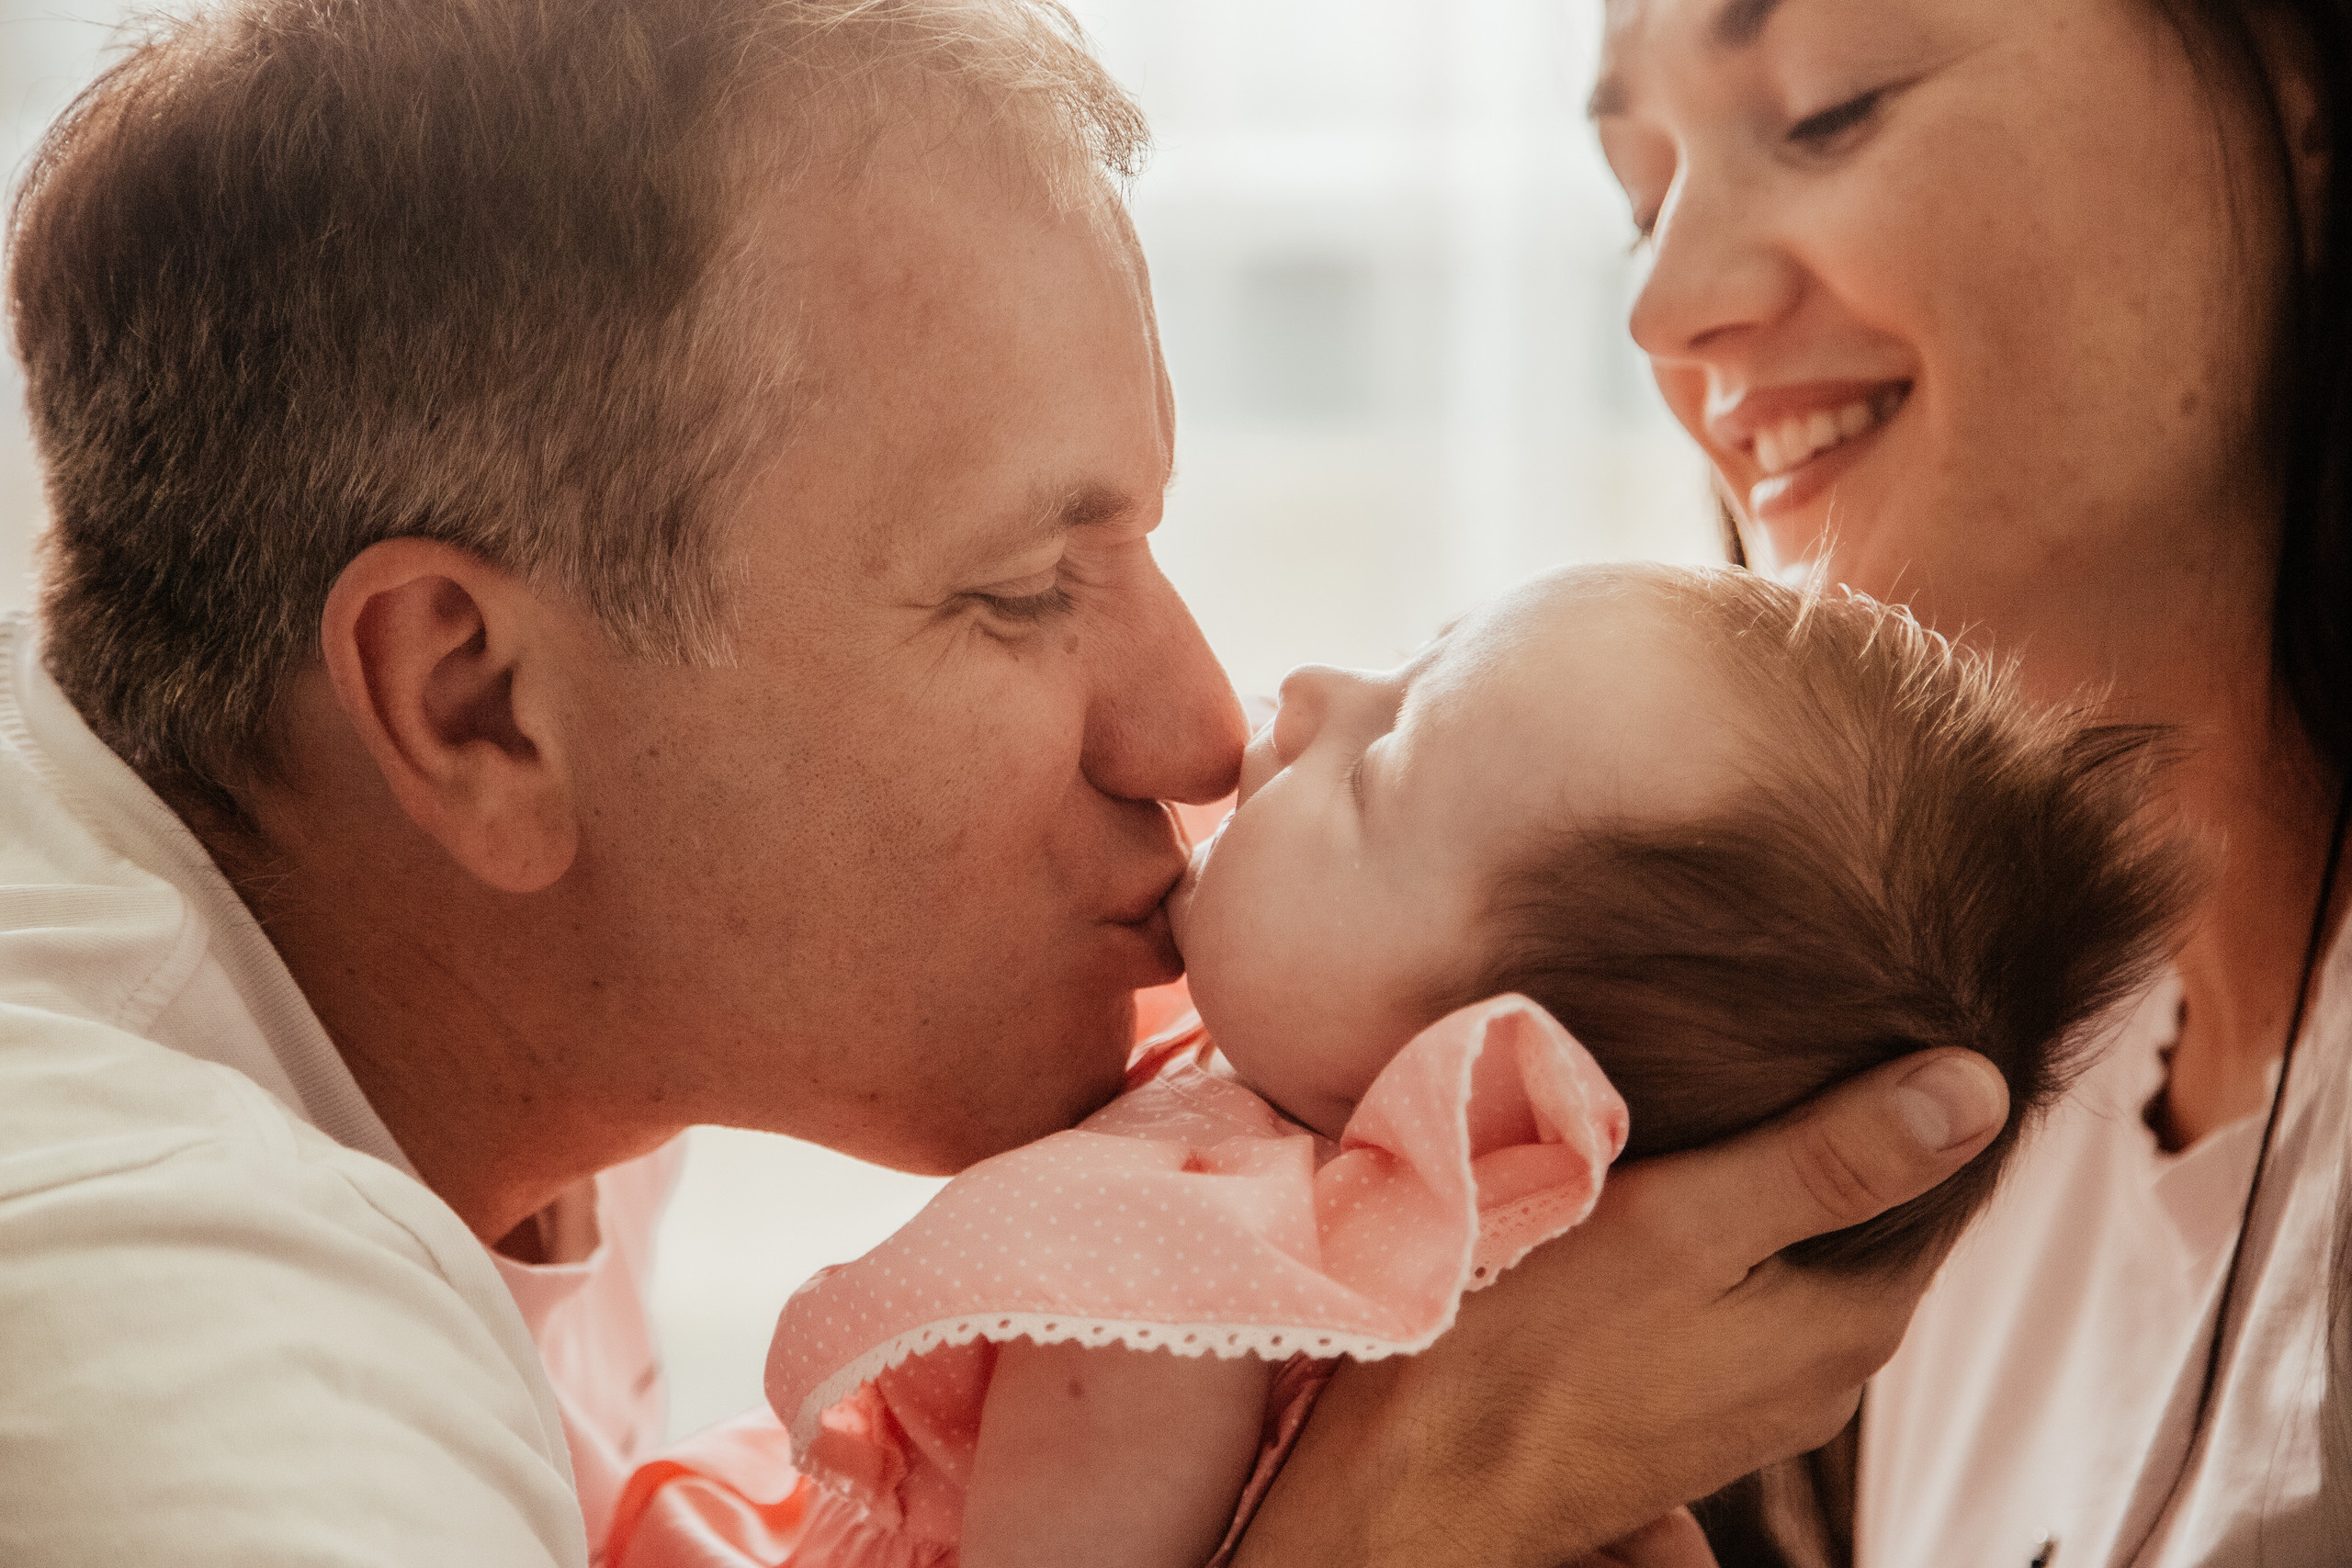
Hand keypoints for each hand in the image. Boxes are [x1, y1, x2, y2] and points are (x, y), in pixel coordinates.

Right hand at [1230, 1048, 2008, 1567]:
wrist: (1417, 1483)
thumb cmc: (1531, 1350)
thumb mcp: (1684, 1225)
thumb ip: (1829, 1160)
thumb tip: (1977, 1086)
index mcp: (1848, 1328)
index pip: (1932, 1185)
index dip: (1898, 1092)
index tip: (1847, 1015)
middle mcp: (1821, 1378)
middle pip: (1858, 1222)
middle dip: (1826, 1135)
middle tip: (1764, 1039)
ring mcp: (1751, 1399)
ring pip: (1789, 1257)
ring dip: (1760, 1186)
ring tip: (1702, 1104)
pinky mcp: (1684, 1404)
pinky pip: (1732, 1294)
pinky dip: (1714, 1235)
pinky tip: (1654, 1192)